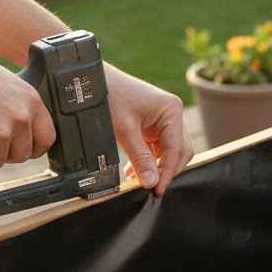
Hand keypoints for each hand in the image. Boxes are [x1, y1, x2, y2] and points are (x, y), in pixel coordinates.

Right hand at [0, 46, 55, 168]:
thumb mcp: (6, 84)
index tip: (25, 149)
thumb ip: (18, 106)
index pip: (47, 137)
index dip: (34, 147)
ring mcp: (2, 133)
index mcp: (31, 101)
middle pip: (22, 154)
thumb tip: (24, 127)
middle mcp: (21, 118)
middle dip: (4, 152)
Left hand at [105, 65, 192, 194]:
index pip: (177, 149)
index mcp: (171, 111)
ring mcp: (163, 120)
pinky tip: (134, 172)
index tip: (157, 190)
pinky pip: (157, 149)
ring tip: (139, 181)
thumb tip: (151, 182)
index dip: (168, 172)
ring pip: (169, 152)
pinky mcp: (153, 126)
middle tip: (151, 188)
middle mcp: (172, 115)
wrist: (91, 81)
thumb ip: (140, 158)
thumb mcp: (124, 131)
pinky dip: (148, 161)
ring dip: (156, 168)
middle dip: (166, 171)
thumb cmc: (109, 96)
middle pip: (180, 152)